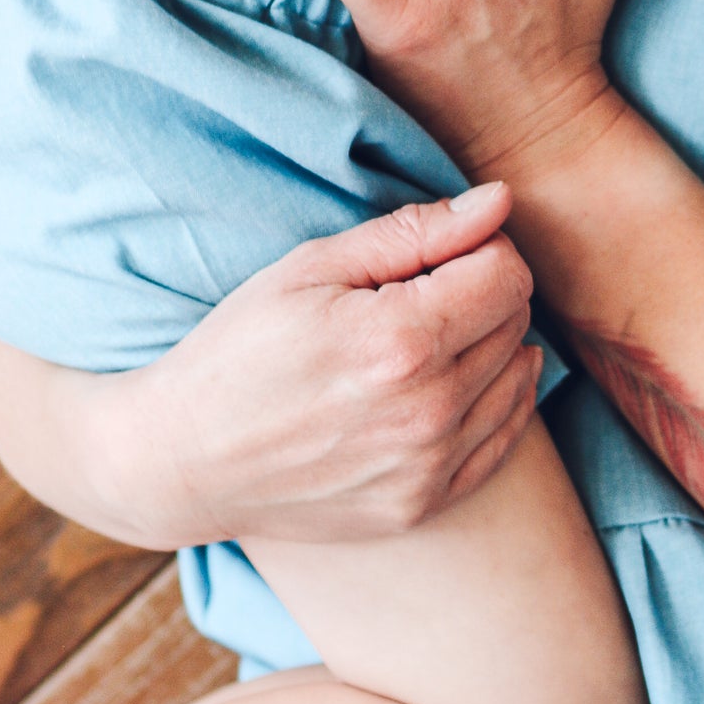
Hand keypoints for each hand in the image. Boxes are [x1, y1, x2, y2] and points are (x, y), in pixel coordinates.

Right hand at [148, 182, 542, 541]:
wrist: (186, 458)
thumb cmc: (241, 347)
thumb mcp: (313, 267)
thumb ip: (416, 231)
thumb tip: (501, 200)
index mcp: (400, 340)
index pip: (508, 273)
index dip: (480, 246)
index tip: (436, 251)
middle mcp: (427, 411)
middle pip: (515, 321)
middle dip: (483, 290)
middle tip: (422, 289)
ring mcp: (428, 468)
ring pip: (517, 378)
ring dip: (490, 343)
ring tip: (427, 334)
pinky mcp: (423, 504)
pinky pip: (504, 439)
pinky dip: (495, 399)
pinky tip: (450, 380)